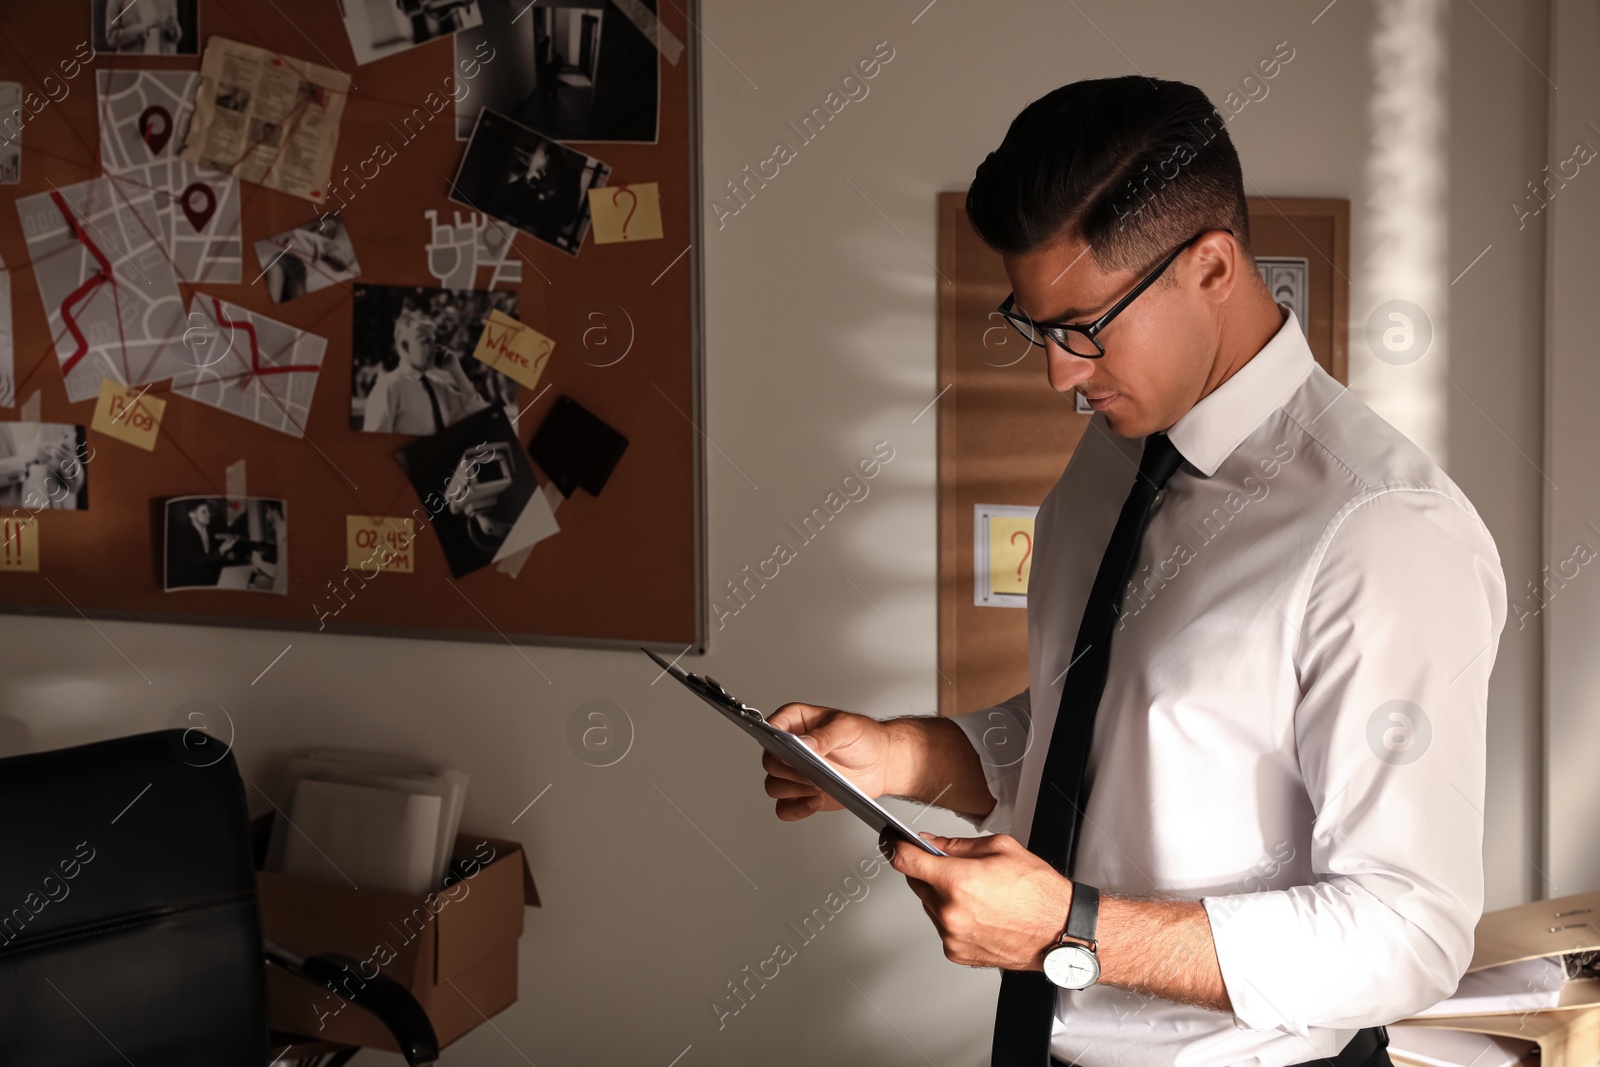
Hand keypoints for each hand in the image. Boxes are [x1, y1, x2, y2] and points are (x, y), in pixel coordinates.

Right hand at [763, 704, 898, 820]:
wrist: (883, 764)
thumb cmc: (865, 739)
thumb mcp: (847, 728)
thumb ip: (824, 735)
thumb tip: (804, 743)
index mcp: (797, 722)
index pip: (772, 726)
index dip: (773, 738)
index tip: (785, 749)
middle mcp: (791, 748)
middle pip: (770, 762)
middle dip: (788, 770)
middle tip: (809, 771)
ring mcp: (795, 772)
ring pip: (773, 786)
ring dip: (793, 789)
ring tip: (817, 786)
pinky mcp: (802, 794)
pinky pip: (785, 808)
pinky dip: (797, 808)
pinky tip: (816, 801)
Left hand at [886, 832, 1073, 970]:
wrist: (1061, 931)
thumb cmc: (1040, 892)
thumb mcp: (1000, 848)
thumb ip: (956, 845)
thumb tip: (931, 843)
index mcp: (958, 882)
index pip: (906, 860)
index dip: (893, 846)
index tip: (889, 841)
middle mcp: (951, 912)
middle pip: (916, 882)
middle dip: (928, 869)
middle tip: (954, 866)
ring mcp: (953, 936)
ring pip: (929, 905)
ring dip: (941, 894)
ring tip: (977, 892)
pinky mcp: (958, 953)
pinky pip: (942, 926)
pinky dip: (952, 916)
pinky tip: (978, 911)